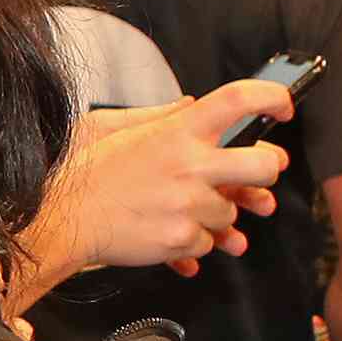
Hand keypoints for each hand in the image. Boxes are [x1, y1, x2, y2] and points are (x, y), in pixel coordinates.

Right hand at [59, 79, 291, 273]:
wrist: (61, 217)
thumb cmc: (83, 171)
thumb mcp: (113, 126)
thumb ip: (160, 115)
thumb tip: (193, 103)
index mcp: (175, 132)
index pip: (238, 100)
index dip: (271, 98)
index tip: (280, 107)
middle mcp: (190, 165)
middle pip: (264, 165)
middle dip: (266, 172)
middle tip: (250, 177)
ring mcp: (190, 205)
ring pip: (233, 212)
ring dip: (213, 214)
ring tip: (180, 208)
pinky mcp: (183, 239)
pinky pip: (208, 242)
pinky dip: (192, 240)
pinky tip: (167, 229)